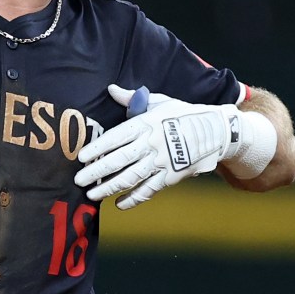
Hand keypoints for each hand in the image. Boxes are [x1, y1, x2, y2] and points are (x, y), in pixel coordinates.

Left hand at [75, 85, 272, 209]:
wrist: (216, 131)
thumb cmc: (183, 114)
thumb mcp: (159, 102)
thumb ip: (134, 99)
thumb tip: (112, 89)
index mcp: (146, 123)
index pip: (116, 136)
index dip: (98, 147)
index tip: (82, 157)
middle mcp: (152, 143)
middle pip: (120, 159)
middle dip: (97, 171)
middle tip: (78, 180)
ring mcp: (162, 161)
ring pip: (131, 178)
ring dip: (110, 188)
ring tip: (92, 195)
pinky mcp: (171, 176)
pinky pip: (149, 190)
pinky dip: (133, 199)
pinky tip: (119, 204)